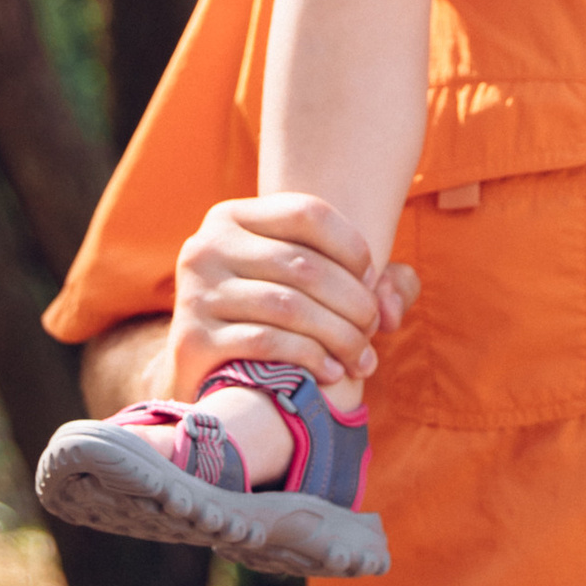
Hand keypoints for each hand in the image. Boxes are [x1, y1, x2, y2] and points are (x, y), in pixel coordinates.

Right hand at [165, 191, 416, 405]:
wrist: (208, 368)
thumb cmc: (273, 317)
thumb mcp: (312, 283)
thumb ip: (374, 282)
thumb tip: (391, 307)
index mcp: (233, 217)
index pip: (307, 213)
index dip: (352, 247)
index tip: (370, 282)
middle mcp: (208, 245)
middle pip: (304, 266)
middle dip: (353, 303)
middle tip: (373, 332)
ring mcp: (196, 292)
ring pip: (289, 307)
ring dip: (339, 336)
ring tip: (361, 359)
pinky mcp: (193, 339)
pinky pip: (267, 342)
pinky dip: (310, 357)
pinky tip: (331, 372)